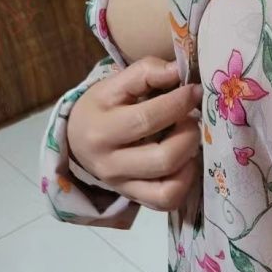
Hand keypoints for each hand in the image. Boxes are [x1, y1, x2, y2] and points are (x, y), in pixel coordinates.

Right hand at [67, 57, 202, 211]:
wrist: (78, 140)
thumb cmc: (102, 107)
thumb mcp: (114, 84)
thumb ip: (146, 72)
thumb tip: (178, 71)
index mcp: (100, 130)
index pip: (146, 119)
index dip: (178, 103)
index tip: (193, 90)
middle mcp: (109, 165)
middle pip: (163, 158)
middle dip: (188, 134)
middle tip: (192, 118)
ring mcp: (123, 187)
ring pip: (169, 187)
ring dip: (189, 158)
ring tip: (187, 138)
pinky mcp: (136, 199)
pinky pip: (168, 200)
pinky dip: (185, 181)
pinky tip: (184, 161)